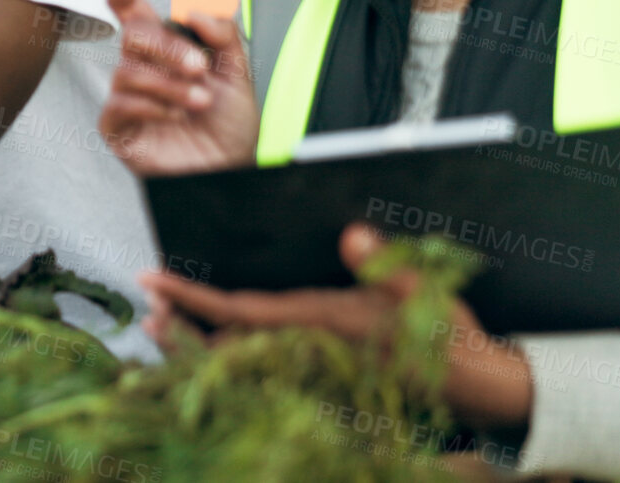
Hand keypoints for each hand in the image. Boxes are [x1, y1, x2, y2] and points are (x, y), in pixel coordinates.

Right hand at [98, 0, 258, 175]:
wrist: (230, 171)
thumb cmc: (229, 126)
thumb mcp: (239, 75)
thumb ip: (223, 37)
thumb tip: (196, 11)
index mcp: (165, 52)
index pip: (135, 15)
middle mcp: (142, 69)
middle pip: (133, 36)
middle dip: (166, 47)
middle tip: (199, 67)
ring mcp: (126, 98)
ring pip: (129, 71)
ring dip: (170, 84)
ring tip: (199, 101)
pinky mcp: (117, 127)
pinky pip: (120, 104)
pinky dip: (152, 106)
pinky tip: (176, 116)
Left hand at [140, 223, 532, 429]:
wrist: (474, 385)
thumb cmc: (443, 331)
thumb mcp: (419, 286)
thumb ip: (383, 260)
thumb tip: (351, 234)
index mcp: (318, 321)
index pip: (238, 310)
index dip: (191, 296)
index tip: (153, 281)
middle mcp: (305, 348)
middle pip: (224, 342)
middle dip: (182, 326)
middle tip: (145, 308)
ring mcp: (311, 366)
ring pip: (238, 360)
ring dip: (198, 344)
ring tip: (160, 326)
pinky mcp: (320, 377)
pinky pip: (261, 371)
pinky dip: (227, 359)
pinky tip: (209, 348)